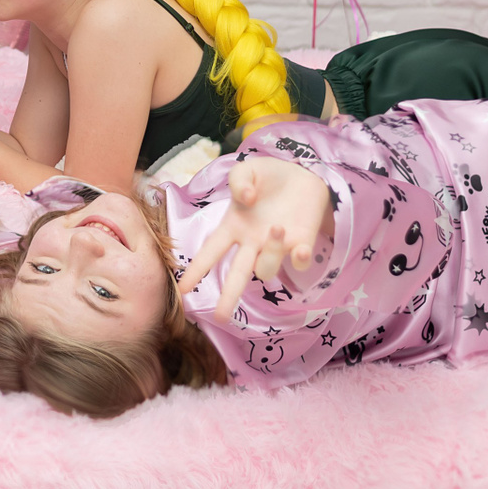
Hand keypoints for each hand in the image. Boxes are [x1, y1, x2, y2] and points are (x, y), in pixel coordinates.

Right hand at [175, 156, 334, 321]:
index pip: (211, 252)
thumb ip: (238, 181)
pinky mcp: (301, 244)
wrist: (304, 174)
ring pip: (266, 268)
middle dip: (228, 296)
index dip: (197, 270)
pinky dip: (300, 259)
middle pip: (237, 274)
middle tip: (221, 318)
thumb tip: (245, 200)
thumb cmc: (269, 176)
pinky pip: (299, 262)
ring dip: (271, 254)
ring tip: (277, 228)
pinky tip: (301, 249)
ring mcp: (276, 247)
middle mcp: (252, 243)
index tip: (183, 290)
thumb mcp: (247, 170)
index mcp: (233, 227)